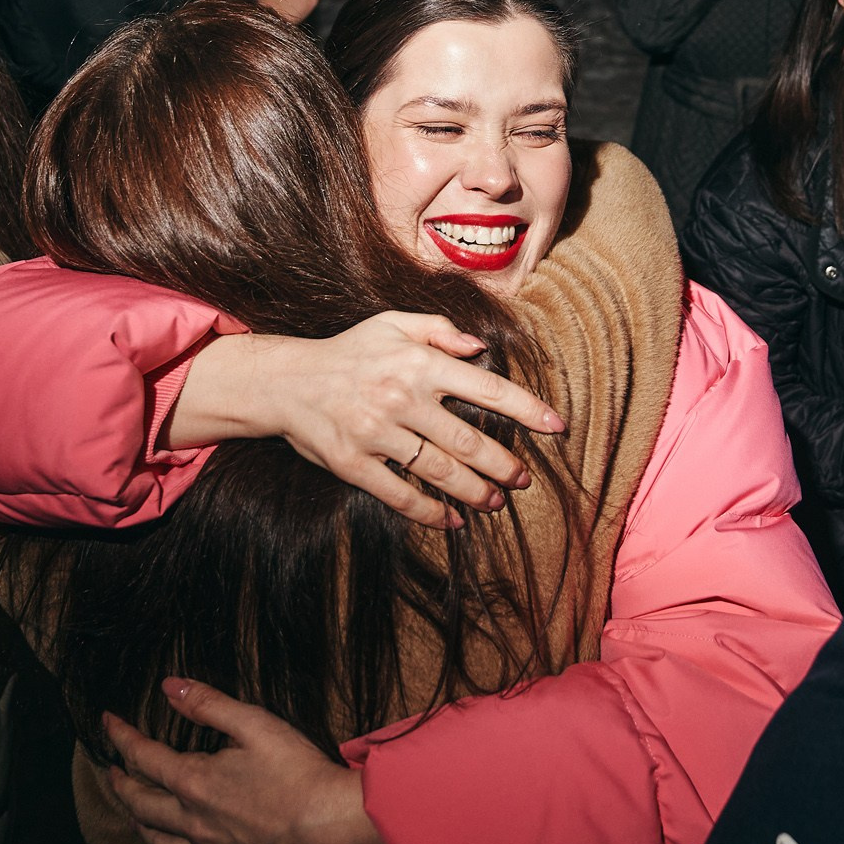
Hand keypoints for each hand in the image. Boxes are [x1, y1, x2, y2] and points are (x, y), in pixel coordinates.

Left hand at [102, 680, 398, 843]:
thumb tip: (169, 686)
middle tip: (111, 770)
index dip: (121, 737)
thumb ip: (209, 704)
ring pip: (156, 843)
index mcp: (194, 782)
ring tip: (134, 810)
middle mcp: (192, 821)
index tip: (107, 721)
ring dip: (138, 824)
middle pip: (140, 804)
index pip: (143, 757)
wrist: (330, 829)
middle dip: (120, 784)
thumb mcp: (255, 724)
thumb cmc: (298, 773)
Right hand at [172, 313, 566, 528]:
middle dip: (503, 464)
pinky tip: (452, 519)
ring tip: (496, 501)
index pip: (486, 387)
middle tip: (524, 480)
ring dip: (474, 490)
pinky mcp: (353, 463)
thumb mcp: (393, 324)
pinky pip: (399, 493)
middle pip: (468, 439)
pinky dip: (429, 511)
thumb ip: (440, 330)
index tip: (556, 426)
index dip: (526, 409)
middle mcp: (401, 397)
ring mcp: (377, 433)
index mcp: (418, 363)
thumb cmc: (349, 352)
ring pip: (439, 470)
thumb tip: (480, 346)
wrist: (286, 381)